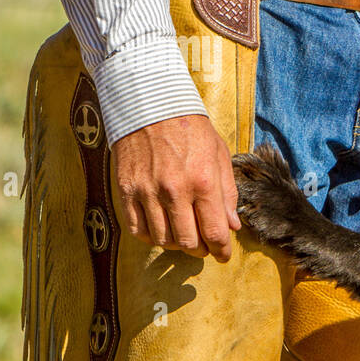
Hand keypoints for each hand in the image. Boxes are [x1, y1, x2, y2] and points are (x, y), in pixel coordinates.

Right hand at [112, 114, 241, 261]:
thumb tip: (232, 225)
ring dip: (176, 245)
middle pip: (188, 242)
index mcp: (204, 182)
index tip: (223, 255)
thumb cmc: (191, 129)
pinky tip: (161, 231)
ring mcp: (148, 192)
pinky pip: (137, 229)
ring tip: (184, 238)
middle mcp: (175, 191)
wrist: (151, 105)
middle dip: (200, 250)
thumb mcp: (220, 156)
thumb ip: (227, 193)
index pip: (215, 232)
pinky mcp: (127, 190)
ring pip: (163, 239)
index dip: (221, 250)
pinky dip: (151, 237)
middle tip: (205, 247)